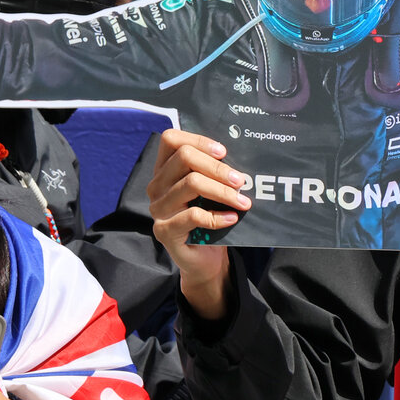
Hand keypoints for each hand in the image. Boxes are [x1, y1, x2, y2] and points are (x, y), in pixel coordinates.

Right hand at [147, 129, 248, 320]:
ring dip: (223, 192)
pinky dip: (218, 216)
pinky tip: (232, 218)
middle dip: (218, 167)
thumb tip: (239, 155)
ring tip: (243, 201)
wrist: (203, 260)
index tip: (224, 152)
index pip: (171, 139)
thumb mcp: (210, 191)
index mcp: (164, 170)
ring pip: (191, 184)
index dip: (198, 140)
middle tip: (241, 180)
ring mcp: (158, 208)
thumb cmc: (209, 219)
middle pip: (184, 158)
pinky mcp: (165, 230)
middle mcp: (156, 186)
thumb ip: (213, 172)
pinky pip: (194, 216)